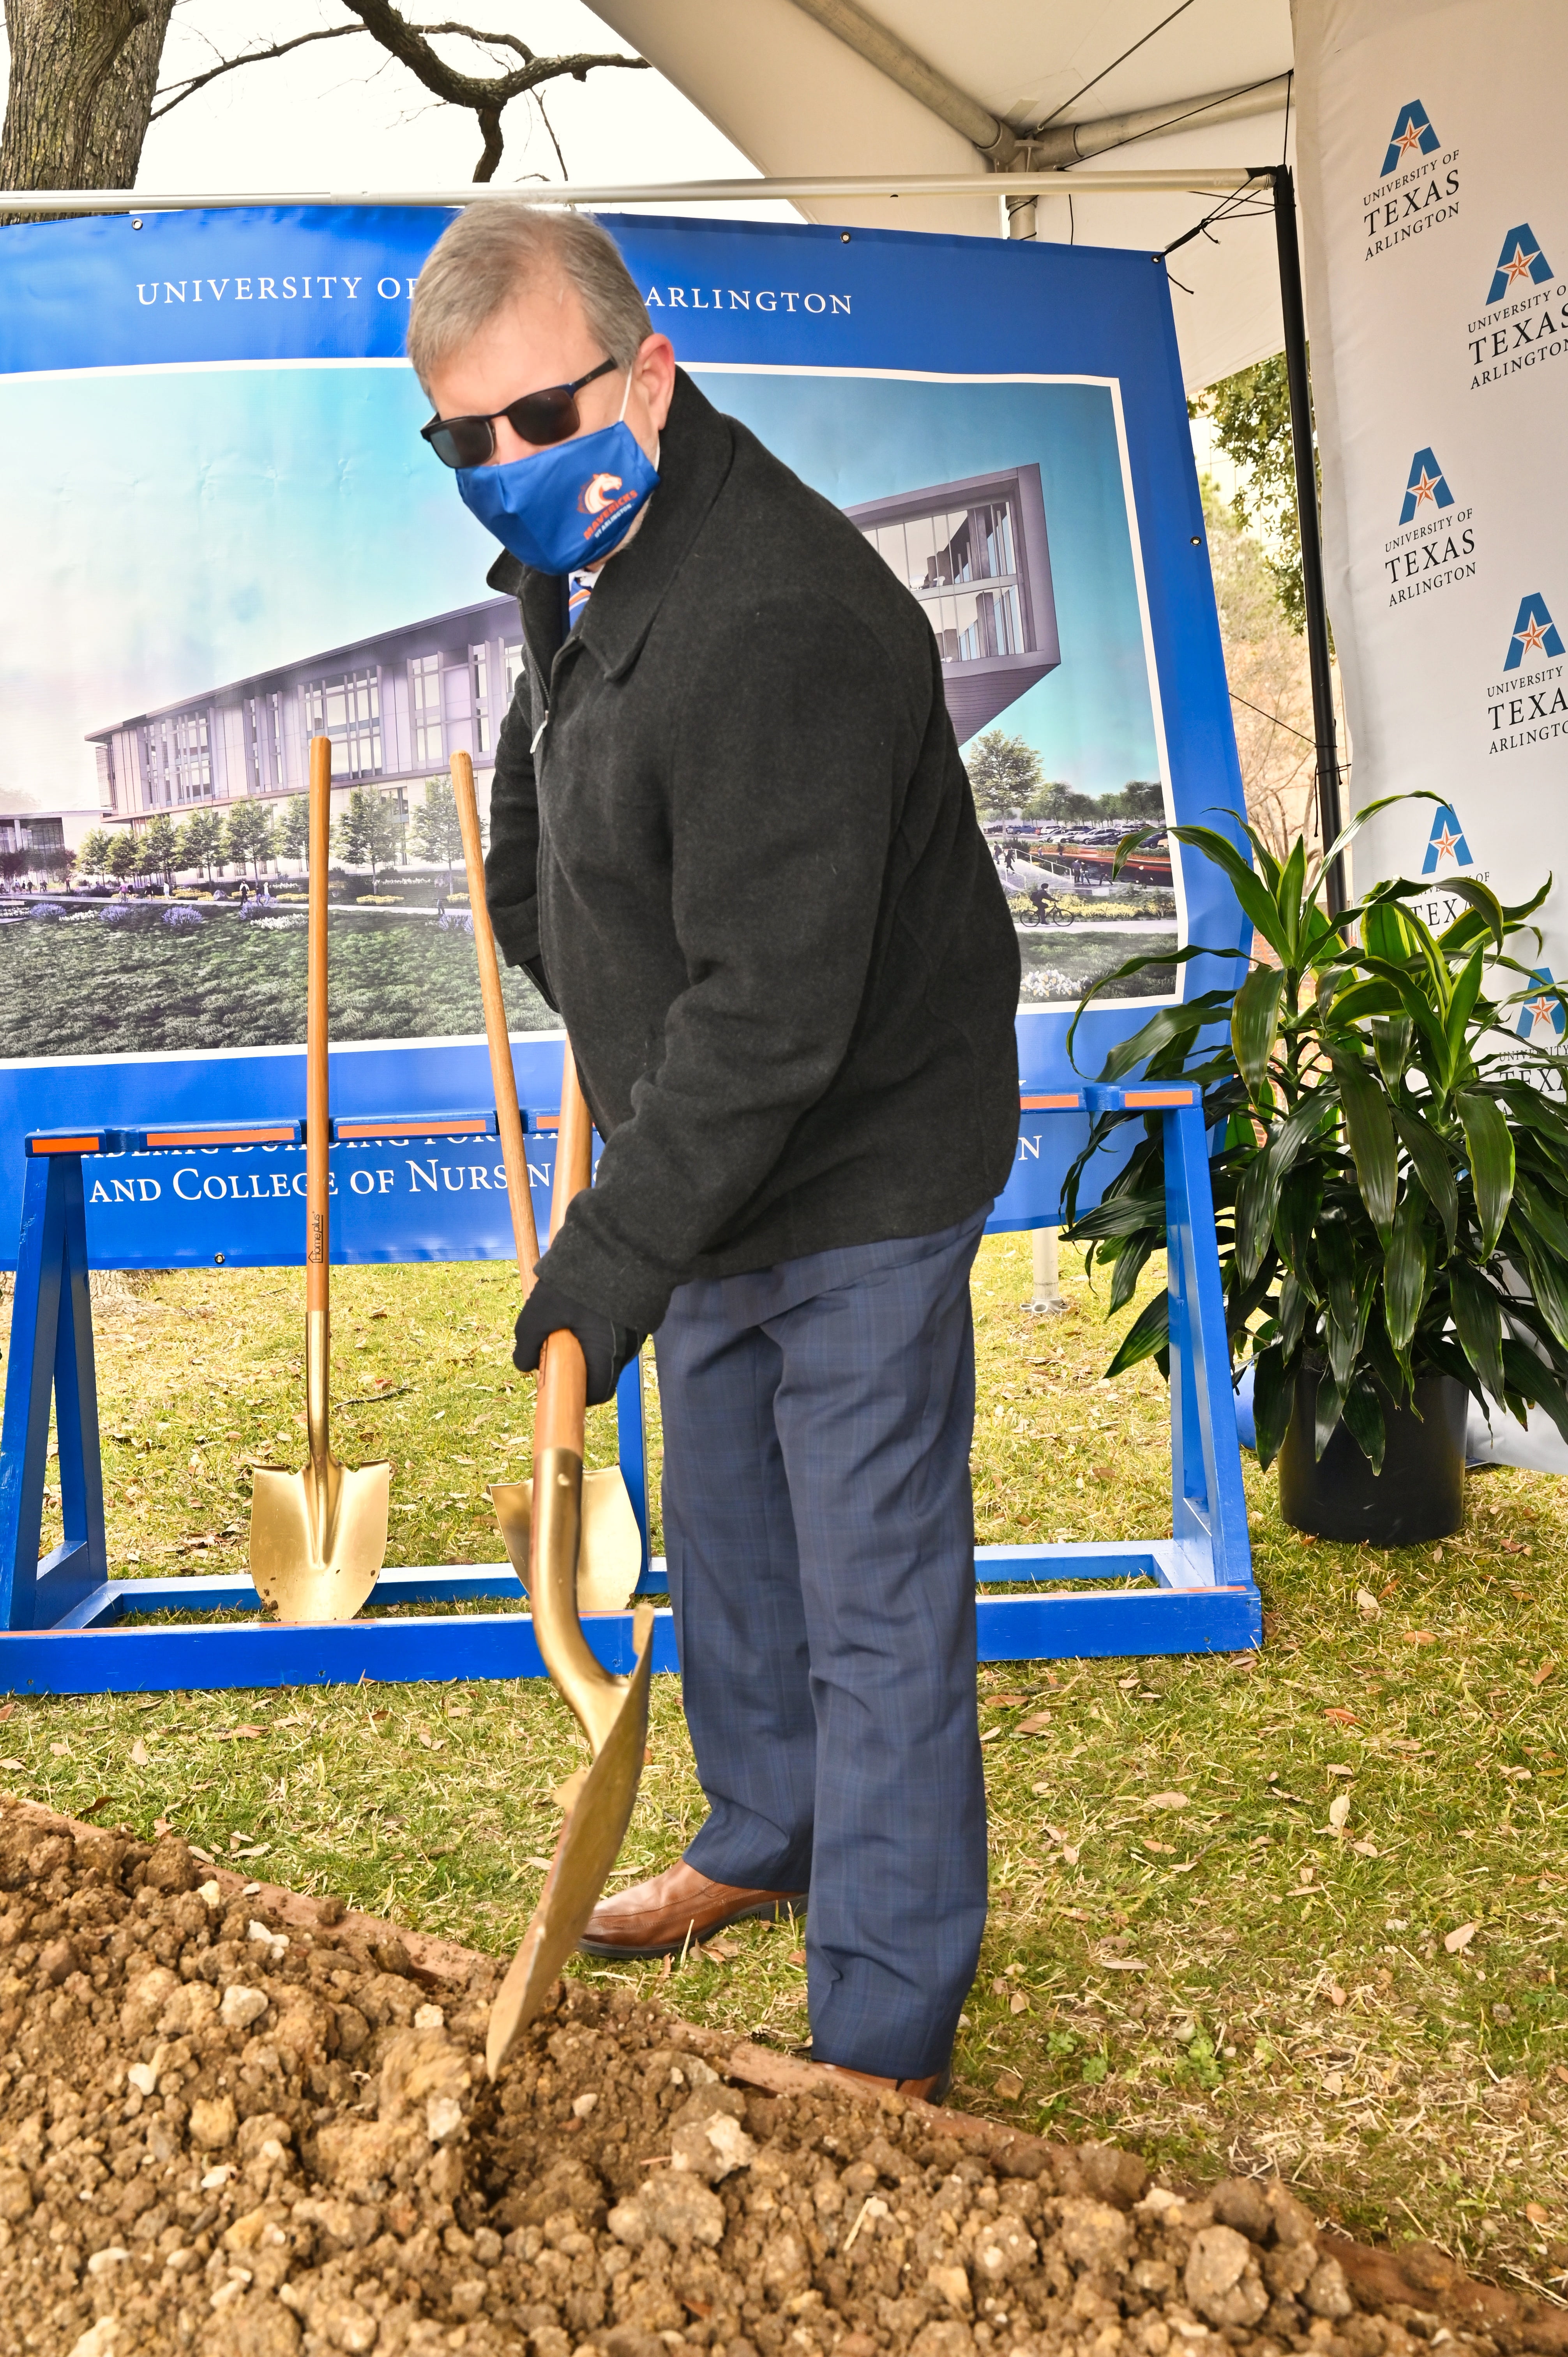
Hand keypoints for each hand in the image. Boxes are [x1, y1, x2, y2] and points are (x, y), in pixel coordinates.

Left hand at [513, 1277, 642, 1405]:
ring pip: (610, 1350)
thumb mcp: (539, 1313)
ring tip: (573, 1316)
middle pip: (603, 1371)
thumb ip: (526, 1343)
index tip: (559, 1379)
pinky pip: (619, 1332)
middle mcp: (628, 1347)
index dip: (576, 1393)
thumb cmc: (575, 1281)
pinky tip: (588, 1304)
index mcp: (606, 1353)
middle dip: (580, 1364)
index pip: (598, 1393)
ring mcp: (637, 1330)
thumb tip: (525, 1366)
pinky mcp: (639, 1314)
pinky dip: (602, 1327)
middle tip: (561, 1343)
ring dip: (590, 1343)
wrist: (615, 1241)